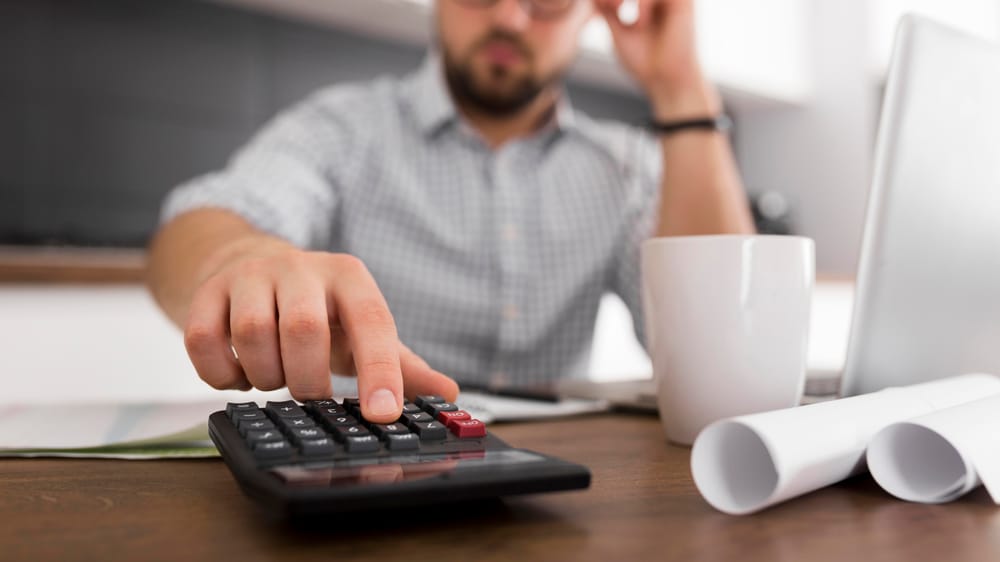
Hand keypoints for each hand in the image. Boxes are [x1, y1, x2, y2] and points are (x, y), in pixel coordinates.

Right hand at [183, 239, 457, 422]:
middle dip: (307, 380)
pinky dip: (221, 374)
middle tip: (308, 391)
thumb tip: (449, 393)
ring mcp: (250, 275)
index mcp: (349, 277)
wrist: (249, 264)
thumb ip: (400, 363)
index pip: (372, 323)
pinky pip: (204, 341)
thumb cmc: (318, 308)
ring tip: (274, 377)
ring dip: (265, 375)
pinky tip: (238, 373)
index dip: (379, 371)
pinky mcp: (207, 291)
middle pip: (304, 331)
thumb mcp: (360, 328)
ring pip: (253, 335)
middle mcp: (301, 268)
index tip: (383, 414)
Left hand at [593, 0, 719, 117]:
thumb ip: (608, 11)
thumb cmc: (645, 62)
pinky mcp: (684, 2)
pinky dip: (644, 2)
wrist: (667, 82)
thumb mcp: (619, 32)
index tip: (599, 7)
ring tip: (615, 10)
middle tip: (606, 7)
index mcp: (648, 0)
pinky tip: (639, 24)